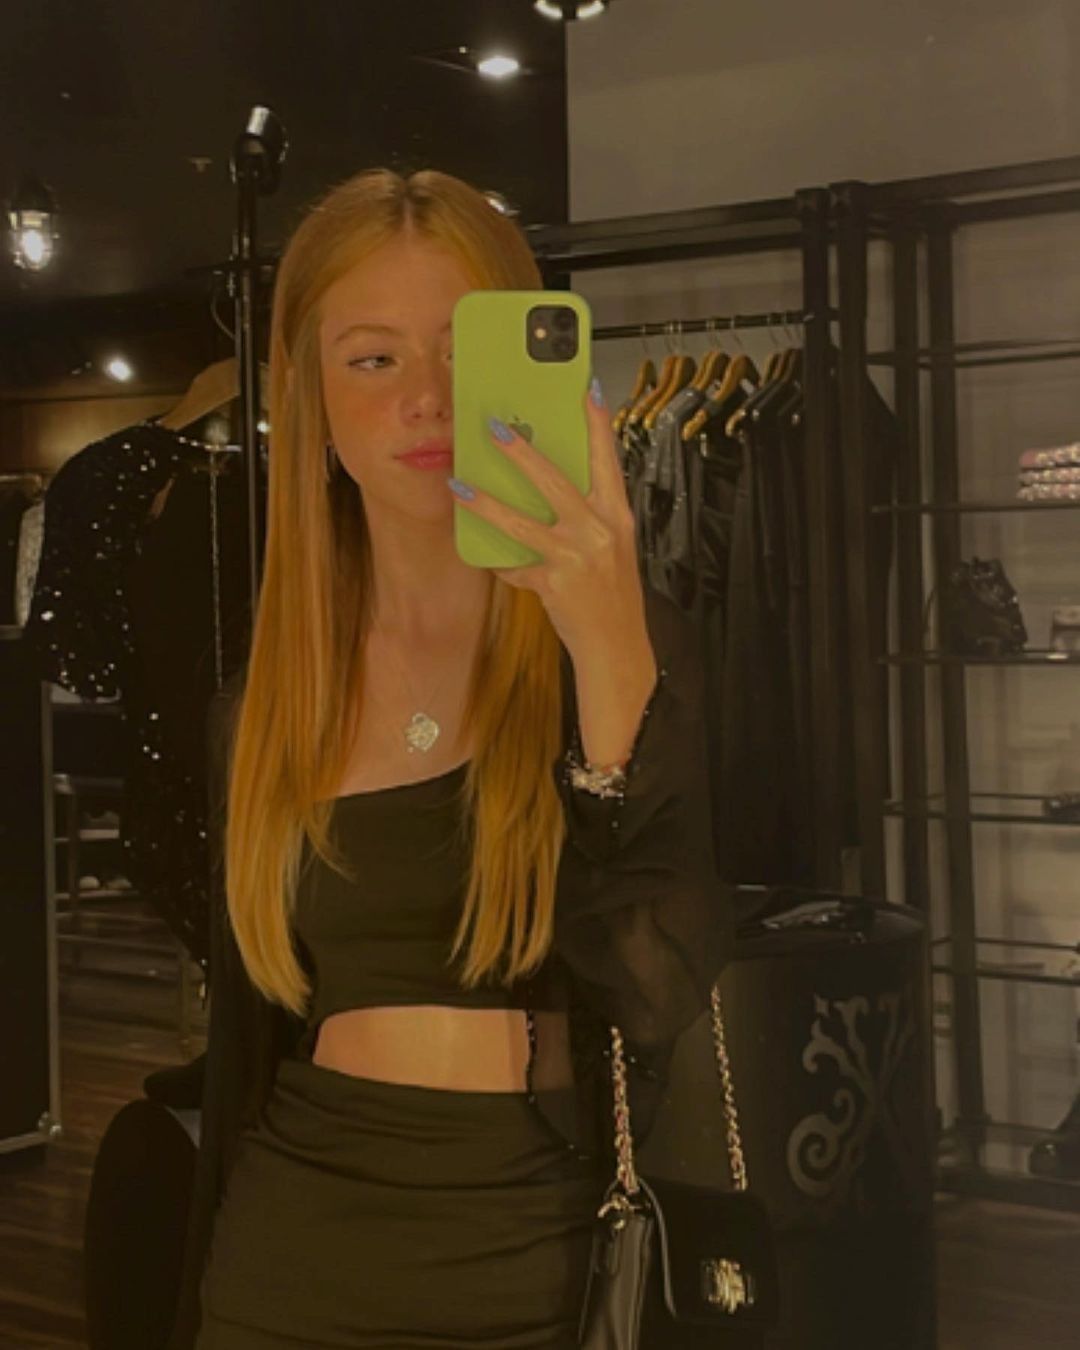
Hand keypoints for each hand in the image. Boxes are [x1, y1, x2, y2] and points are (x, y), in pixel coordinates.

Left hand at [448, 378, 645, 659]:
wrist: (618, 647)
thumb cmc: (613, 596)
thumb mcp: (612, 547)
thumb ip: (589, 516)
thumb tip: (553, 486)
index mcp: (618, 517)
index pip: (608, 459)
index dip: (598, 423)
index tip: (588, 388)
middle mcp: (600, 531)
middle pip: (555, 480)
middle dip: (521, 452)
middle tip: (495, 427)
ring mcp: (576, 557)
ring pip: (522, 522)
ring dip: (486, 502)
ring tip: (460, 485)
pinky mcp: (554, 583)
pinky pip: (515, 566)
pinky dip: (500, 562)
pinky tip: (485, 556)